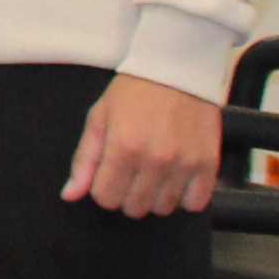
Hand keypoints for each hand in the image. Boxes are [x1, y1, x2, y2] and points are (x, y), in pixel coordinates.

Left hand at [67, 71, 224, 218]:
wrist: (177, 70)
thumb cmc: (134, 92)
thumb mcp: (99, 118)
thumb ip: (84, 160)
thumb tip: (70, 195)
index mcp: (123, 148)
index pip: (106, 198)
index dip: (103, 189)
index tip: (109, 175)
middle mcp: (155, 160)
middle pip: (135, 207)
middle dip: (127, 194)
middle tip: (131, 171)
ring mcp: (184, 164)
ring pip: (163, 208)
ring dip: (155, 196)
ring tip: (154, 171)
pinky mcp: (208, 164)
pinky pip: (195, 203)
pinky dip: (185, 197)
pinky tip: (176, 178)